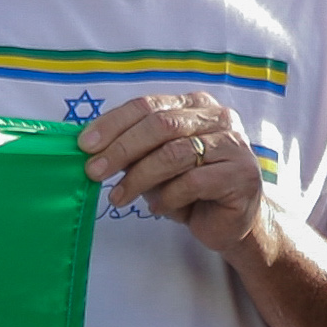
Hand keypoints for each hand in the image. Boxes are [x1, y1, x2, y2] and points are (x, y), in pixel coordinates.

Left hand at [80, 91, 267, 256]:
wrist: (230, 220)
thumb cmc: (189, 188)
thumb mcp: (154, 163)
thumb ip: (132, 150)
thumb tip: (90, 148)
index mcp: (193, 105)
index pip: (147, 105)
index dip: (113, 124)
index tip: (85, 145)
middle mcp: (218, 118)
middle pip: (160, 125)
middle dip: (121, 150)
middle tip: (93, 172)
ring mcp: (234, 144)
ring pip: (174, 154)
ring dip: (139, 178)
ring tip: (118, 197)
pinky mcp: (241, 174)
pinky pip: (193, 182)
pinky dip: (167, 197)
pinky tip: (157, 208)